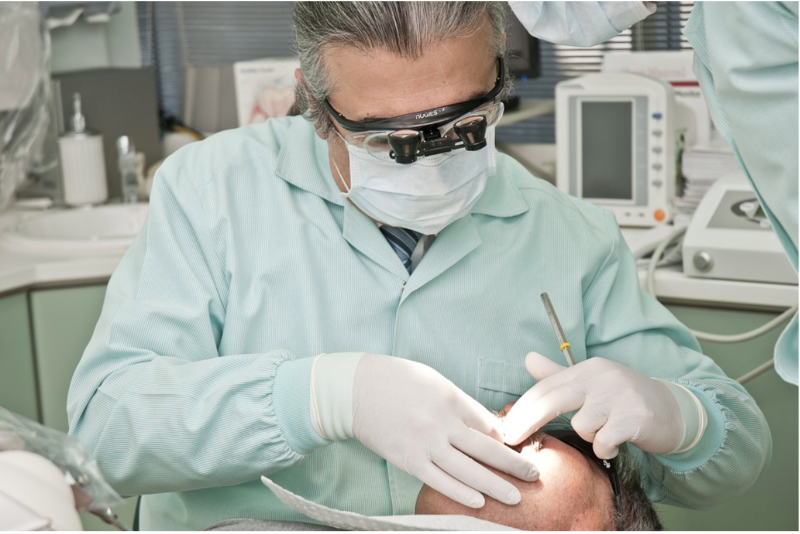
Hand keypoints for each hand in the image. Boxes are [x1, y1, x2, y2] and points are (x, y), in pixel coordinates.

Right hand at [352, 354, 538, 507]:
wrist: (355, 389)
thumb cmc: (396, 379)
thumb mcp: (434, 381)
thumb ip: (460, 402)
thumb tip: (485, 425)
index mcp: (451, 397)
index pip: (487, 424)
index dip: (507, 439)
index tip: (520, 449)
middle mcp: (442, 421)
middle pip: (486, 448)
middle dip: (513, 464)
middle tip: (534, 475)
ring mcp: (425, 442)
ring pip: (467, 470)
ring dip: (494, 485)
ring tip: (515, 497)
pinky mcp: (408, 459)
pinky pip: (439, 480)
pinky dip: (460, 492)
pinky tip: (478, 501)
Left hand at [502, 353, 684, 458]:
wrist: (672, 411)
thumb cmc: (623, 400)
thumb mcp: (591, 384)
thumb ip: (558, 375)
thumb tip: (528, 358)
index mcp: (588, 369)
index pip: (546, 387)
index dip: (522, 408)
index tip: (504, 428)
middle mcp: (602, 377)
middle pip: (553, 401)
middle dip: (527, 422)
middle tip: (511, 441)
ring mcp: (620, 395)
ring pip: (582, 426)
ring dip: (590, 436)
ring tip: (605, 432)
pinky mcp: (635, 416)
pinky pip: (603, 441)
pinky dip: (606, 448)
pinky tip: (617, 443)